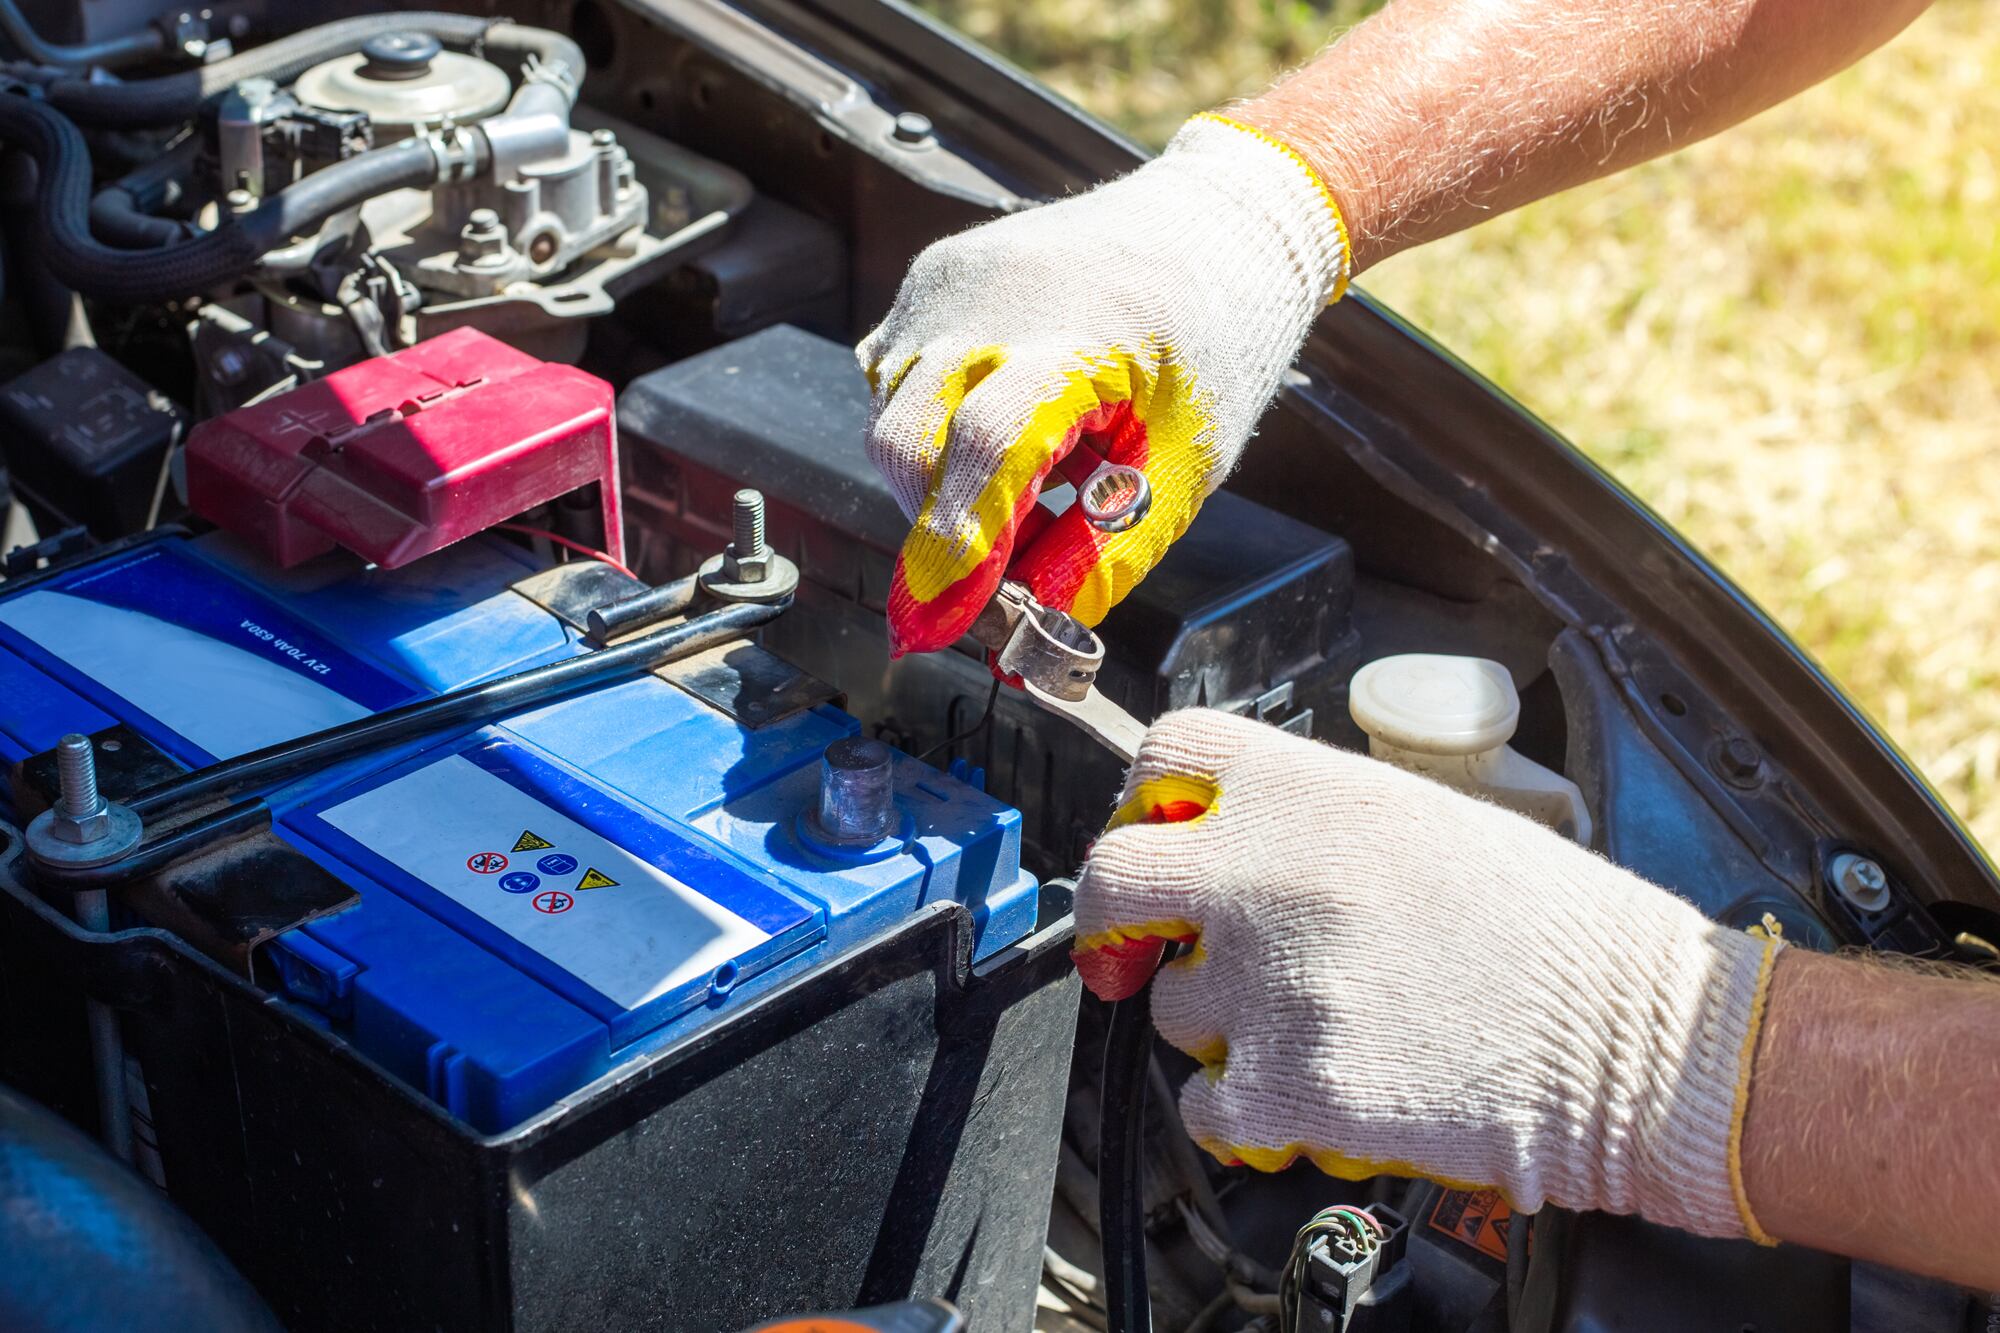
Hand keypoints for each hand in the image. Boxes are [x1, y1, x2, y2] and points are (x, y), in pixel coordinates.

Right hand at [857, 115, 1350, 655]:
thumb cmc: (1209, 343)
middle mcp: (993, 300)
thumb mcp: (1180, 466)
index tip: (935, 627)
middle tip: (998, 572)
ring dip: (939, 482)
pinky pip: (896, 379)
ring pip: (892, 416)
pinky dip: (934, 431)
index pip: (988, 447)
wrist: (1213, 226)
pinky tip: (1009, 431)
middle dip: (934, 528)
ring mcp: (950, 284)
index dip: (957, 546)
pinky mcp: (929, 281)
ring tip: (1037, 484)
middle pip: (907, 440)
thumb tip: (1030, 642)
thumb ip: (1102, 555)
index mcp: (1080, 338)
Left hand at [1073, 710, 1781, 1240]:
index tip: (1158, 837)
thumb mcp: (1434, 820)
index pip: (1168, 756)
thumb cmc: (1561, 935)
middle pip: (1113, 878)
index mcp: (1314, 793)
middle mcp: (1272, 876)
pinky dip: (1239, 1116)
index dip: (1148, 800)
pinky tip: (1303, 1100)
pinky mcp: (1287, 1088)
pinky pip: (1203, 1109)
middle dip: (1118, 922)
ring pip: (1172, 1008)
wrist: (1640, 1042)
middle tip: (1136, 950)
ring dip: (1220, 1026)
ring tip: (1311, 1027)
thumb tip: (1242, 840)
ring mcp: (1271, 985)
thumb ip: (1319, 821)